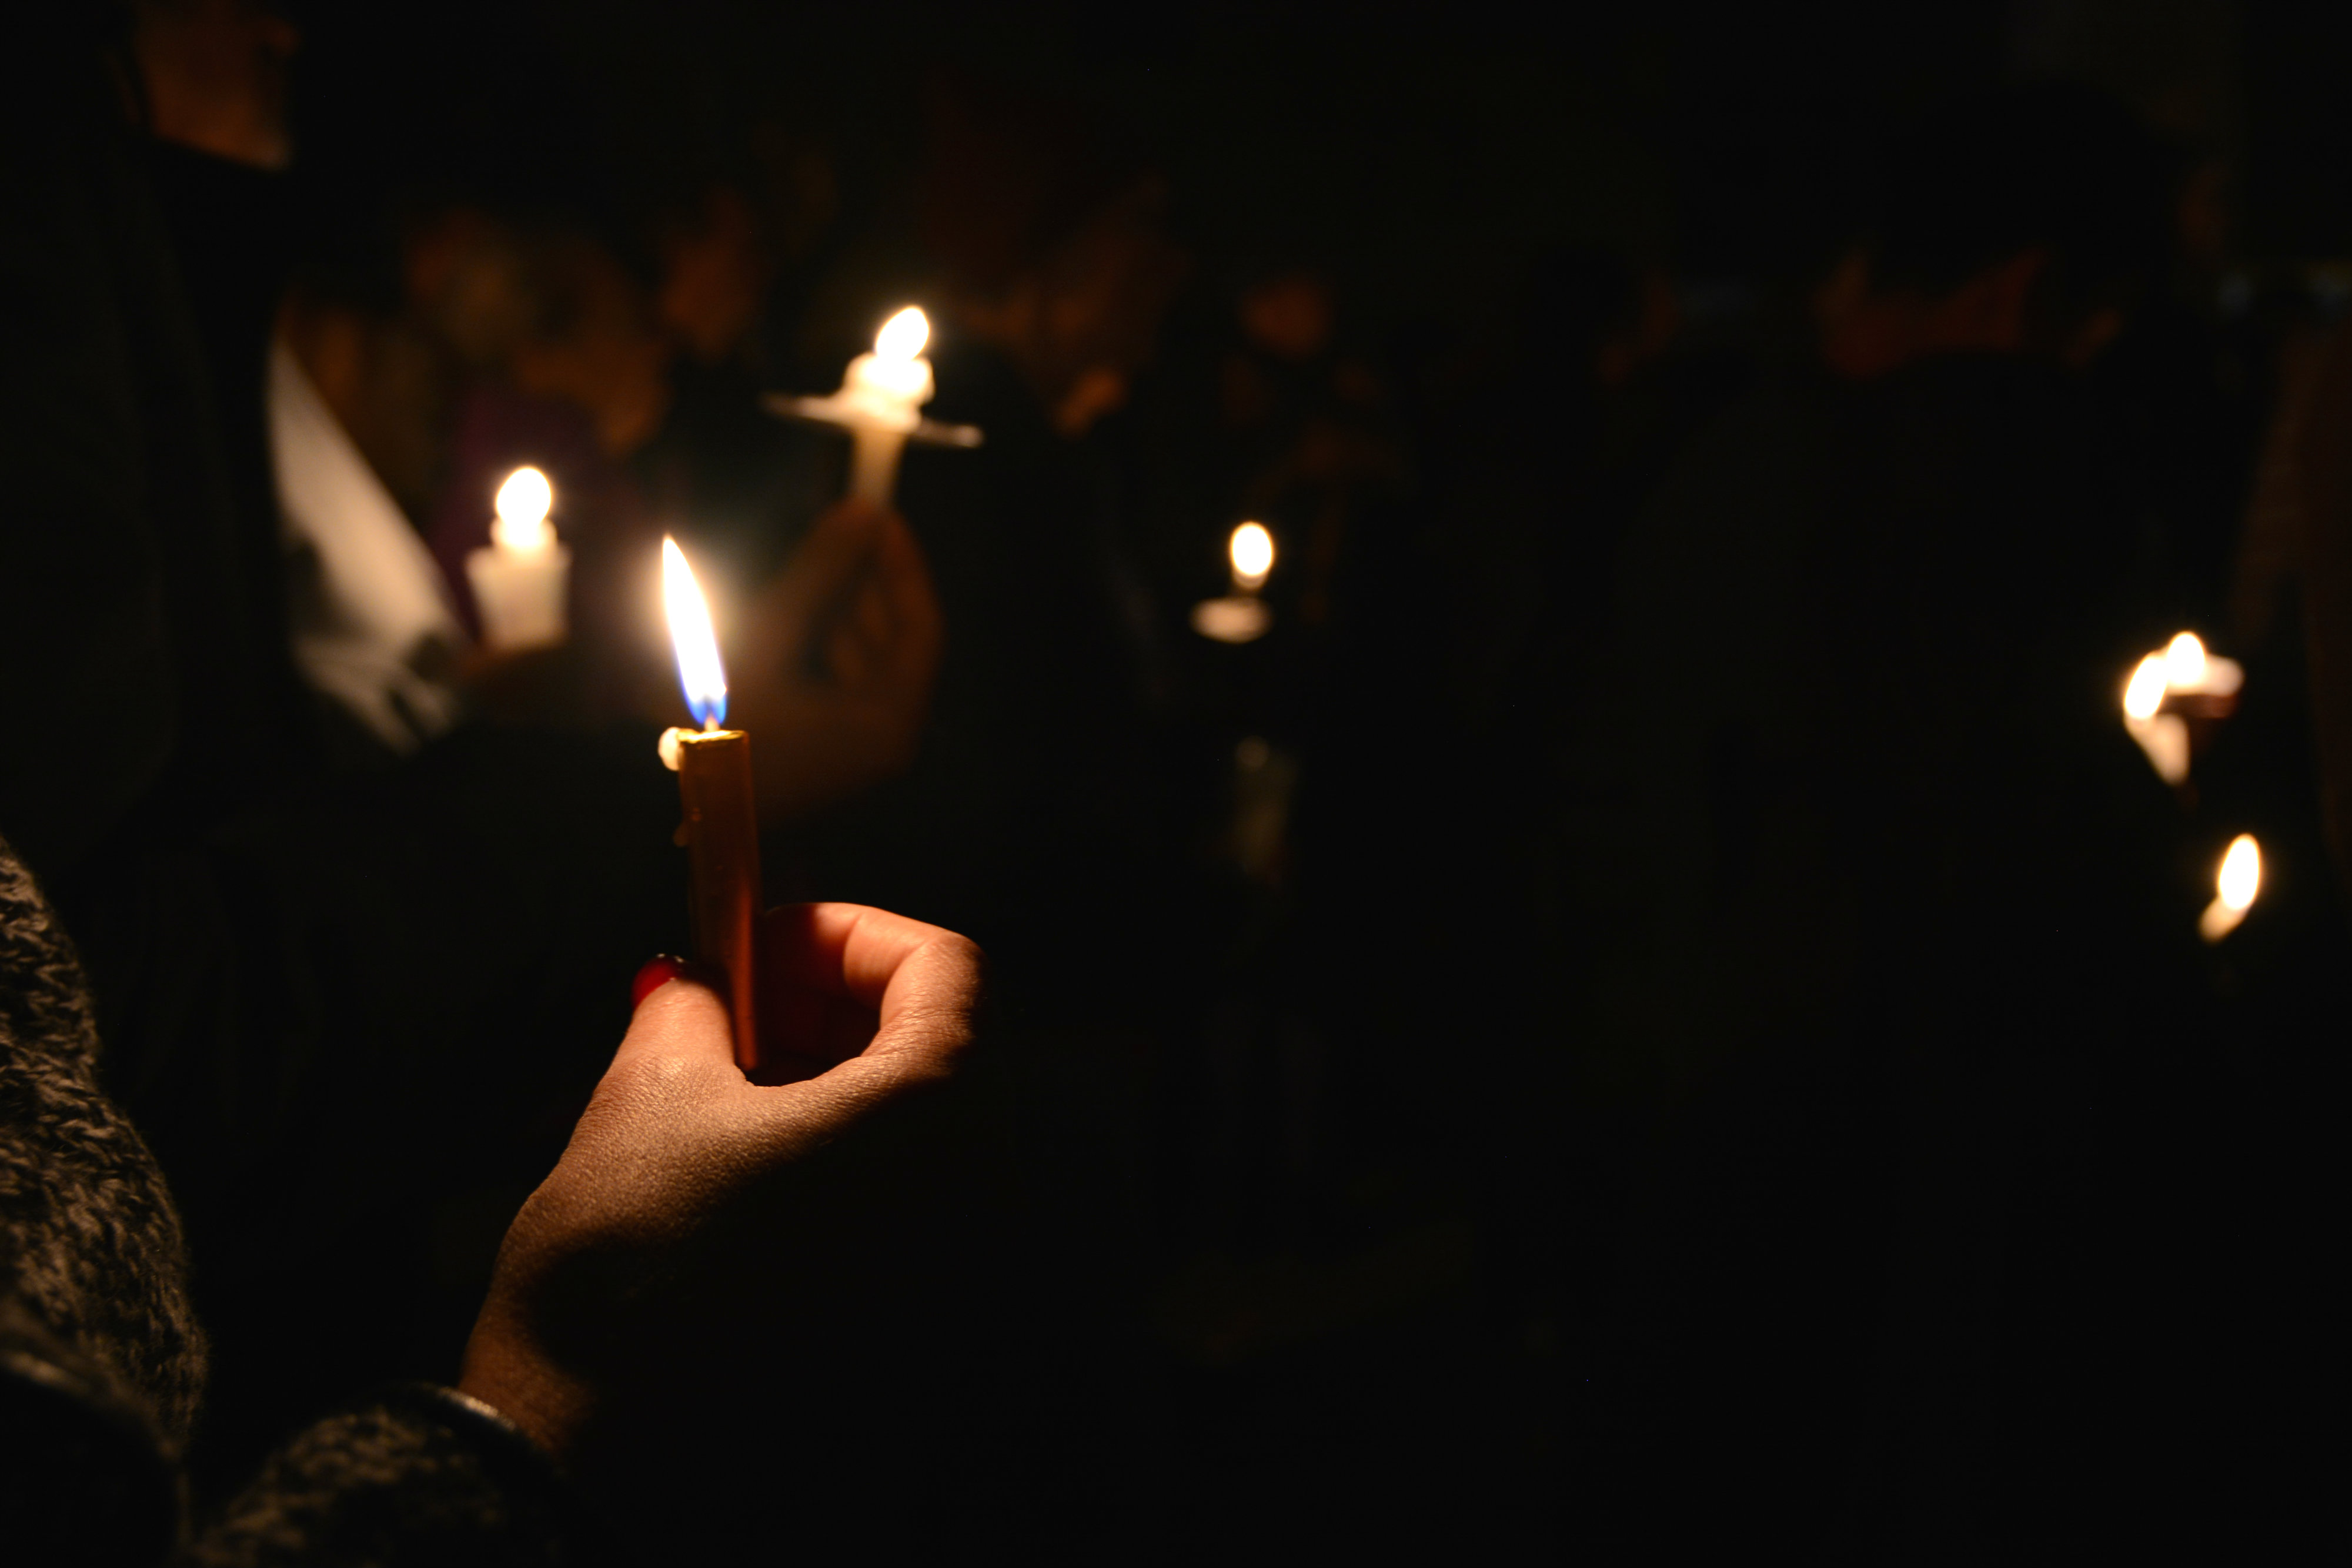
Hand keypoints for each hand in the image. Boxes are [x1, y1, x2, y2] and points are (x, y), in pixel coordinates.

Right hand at [455, 903, 980, 1469]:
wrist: (588, 1459)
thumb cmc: (627, 1270)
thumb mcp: (652, 1092)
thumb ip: (696, 1010)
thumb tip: (699, 985)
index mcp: (938, 1118)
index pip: (945, 968)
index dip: (847, 934)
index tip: (762, 942)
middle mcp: (978, 1198)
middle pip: (942, 1052)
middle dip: (836, 1008)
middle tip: (735, 1006)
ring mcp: (958, 1277)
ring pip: (922, 1135)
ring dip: (835, 1086)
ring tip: (726, 1086)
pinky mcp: (918, 1338)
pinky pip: (906, 1215)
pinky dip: (844, 1168)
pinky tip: (747, 1169)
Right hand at [726, 498, 943, 822]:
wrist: (647, 797)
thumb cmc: (713, 723)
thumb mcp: (768, 638)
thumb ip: (818, 575)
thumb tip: (860, 512)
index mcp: (888, 726)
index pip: (922, 630)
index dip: (904, 567)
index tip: (882, 516)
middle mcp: (882, 744)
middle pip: (895, 645)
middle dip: (870, 582)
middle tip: (847, 525)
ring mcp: (850, 751)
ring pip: (864, 661)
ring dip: (844, 607)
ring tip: (817, 552)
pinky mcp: (818, 750)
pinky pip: (836, 683)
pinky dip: (823, 641)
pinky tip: (800, 600)